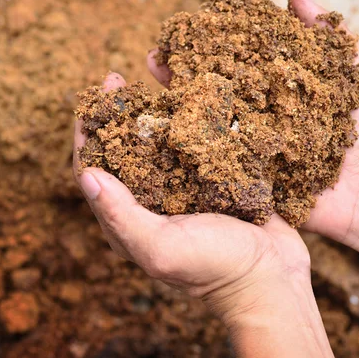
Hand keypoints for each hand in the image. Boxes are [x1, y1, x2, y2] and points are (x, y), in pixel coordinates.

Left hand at [74, 74, 334, 357]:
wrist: (272, 277)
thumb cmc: (215, 267)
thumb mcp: (162, 247)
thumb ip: (123, 215)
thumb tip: (86, 176)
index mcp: (129, 221)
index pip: (93, 173)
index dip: (86, 137)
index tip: (88, 103)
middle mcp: (152, 201)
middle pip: (122, 150)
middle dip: (116, 115)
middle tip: (115, 80)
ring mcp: (183, 189)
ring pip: (159, 141)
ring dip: (151, 110)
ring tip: (150, 80)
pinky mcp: (213, 179)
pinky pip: (195, 143)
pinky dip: (190, 119)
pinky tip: (192, 95)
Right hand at [147, 0, 358, 246]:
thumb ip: (332, 34)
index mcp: (277, 87)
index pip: (239, 58)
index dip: (214, 42)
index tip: (189, 26)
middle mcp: (256, 113)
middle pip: (213, 86)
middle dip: (183, 68)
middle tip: (156, 53)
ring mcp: (247, 144)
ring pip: (204, 118)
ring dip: (175, 100)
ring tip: (151, 80)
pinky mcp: (244, 175)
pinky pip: (211, 158)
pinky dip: (186, 144)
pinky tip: (162, 128)